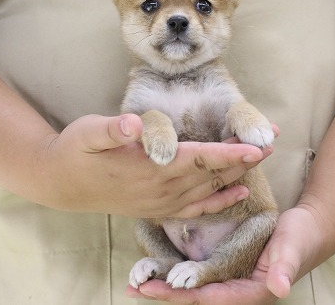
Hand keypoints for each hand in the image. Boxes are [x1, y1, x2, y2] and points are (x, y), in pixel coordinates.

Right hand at [34, 114, 274, 217]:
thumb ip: (112, 130)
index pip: (199, 159)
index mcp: (150, 168)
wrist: (61, 184)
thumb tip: (133, 124)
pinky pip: (196, 210)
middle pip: (212, 173)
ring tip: (262, 158)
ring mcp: (161, 202)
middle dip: (245, 158)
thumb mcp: (88, 133)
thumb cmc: (75, 151)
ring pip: (209, 190)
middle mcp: (161, 189)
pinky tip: (238, 193)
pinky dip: (220, 202)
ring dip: (238, 175)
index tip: (256, 146)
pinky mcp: (158, 209)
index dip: (229, 153)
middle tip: (273, 141)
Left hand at [125, 206, 324, 303]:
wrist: (308, 231)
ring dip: (167, 288)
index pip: (213, 297)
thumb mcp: (293, 245)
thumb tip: (281, 288)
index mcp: (253, 291)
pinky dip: (178, 276)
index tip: (160, 289)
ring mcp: (232, 284)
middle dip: (166, 294)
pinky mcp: (228, 273)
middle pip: (197, 298)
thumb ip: (285, 266)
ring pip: (195, 290)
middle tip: (135, 288)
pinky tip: (159, 272)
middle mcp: (239, 292)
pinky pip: (199, 278)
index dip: (185, 294)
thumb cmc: (301, 236)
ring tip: (137, 284)